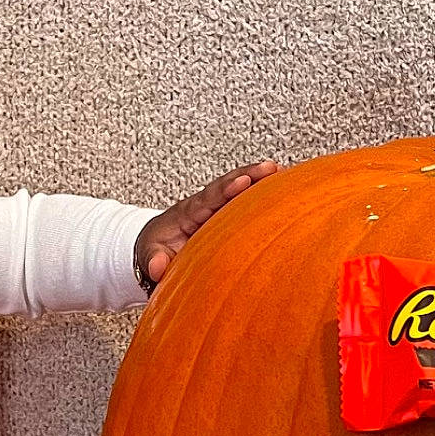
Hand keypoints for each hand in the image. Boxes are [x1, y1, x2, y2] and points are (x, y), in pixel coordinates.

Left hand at [134, 160, 278, 293]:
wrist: (158, 243)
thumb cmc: (156, 249)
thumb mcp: (150, 256)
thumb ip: (153, 260)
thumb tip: (157, 268)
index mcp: (188, 213)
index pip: (208, 199)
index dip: (226, 190)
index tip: (242, 181)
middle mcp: (204, 204)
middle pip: (228, 185)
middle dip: (249, 175)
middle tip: (271, 167)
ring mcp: (216, 207)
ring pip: (239, 189)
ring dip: (259, 179)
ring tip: (284, 170)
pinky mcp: (225, 212)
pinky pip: (244, 199)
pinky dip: (260, 191)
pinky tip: (282, 186)